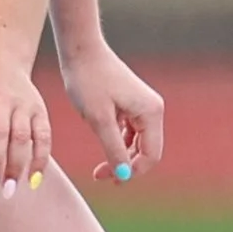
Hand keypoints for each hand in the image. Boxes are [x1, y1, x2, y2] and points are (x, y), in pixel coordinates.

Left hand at [61, 41, 163, 182]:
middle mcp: (152, 109)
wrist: (80, 52)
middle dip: (126, 166)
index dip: (133, 171)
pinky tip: (102, 145)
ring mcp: (143, 107)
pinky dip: (117, 143)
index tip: (110, 179)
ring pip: (137, 144)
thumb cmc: (88, 81)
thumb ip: (113, 148)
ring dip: (121, 156)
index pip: (152, 155)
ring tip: (98, 167)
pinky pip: (130, 132)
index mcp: (151, 112)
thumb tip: (124, 176)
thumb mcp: (99, 120)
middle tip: (99, 175)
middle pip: (146, 150)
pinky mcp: (131, 105)